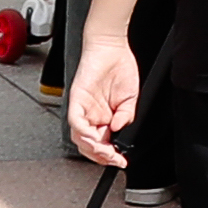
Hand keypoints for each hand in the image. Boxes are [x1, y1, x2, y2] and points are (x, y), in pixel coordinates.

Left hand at [67, 36, 142, 167]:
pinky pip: (75, 120)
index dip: (110, 156)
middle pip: (88, 145)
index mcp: (103, 117)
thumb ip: (127, 115)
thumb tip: (120, 128)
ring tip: (105, 151)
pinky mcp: (76, 99)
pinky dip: (83, 132)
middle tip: (114, 159)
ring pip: (79, 137)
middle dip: (102, 156)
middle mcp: (91, 115)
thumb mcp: (132, 97)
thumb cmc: (120, 68)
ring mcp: (82, 108)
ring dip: (92, 148)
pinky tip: (94, 137)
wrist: (112, 47)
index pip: (102, 144)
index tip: (121, 161)